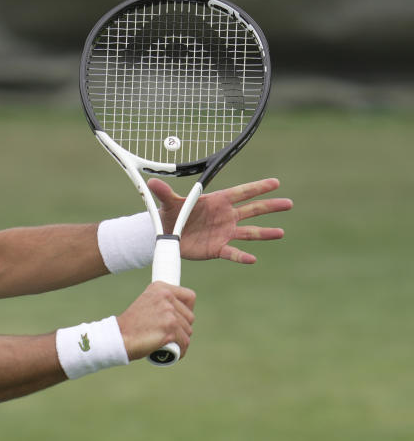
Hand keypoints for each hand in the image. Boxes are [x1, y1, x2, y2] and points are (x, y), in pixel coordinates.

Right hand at [117, 282, 195, 360]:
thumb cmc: (131, 325)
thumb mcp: (146, 303)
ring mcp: (168, 312)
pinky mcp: (170, 328)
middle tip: (168, 334)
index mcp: (160, 288)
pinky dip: (180, 350)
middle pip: (190, 317)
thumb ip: (162, 302)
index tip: (179, 319)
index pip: (190, 296)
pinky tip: (172, 352)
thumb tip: (182, 309)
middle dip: (182, 328)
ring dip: (180, 340)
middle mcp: (165, 296)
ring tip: (167, 344)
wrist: (118, 337)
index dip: (187, 310)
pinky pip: (185, 342)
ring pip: (187, 331)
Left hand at [148, 177, 292, 263]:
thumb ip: (164, 192)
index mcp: (217, 201)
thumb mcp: (168, 203)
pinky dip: (242, 256)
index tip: (275, 182)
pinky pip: (233, 253)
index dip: (258, 187)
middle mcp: (225, 216)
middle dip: (270, 206)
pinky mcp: (218, 248)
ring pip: (249, 232)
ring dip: (264, 233)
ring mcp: (224, 232)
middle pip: (252, 210)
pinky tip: (253, 258)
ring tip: (281, 232)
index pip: (242, 192)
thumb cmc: (171, 214)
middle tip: (288, 203)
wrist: (166, 235)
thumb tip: (152, 182)